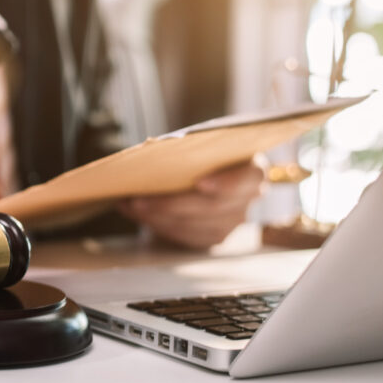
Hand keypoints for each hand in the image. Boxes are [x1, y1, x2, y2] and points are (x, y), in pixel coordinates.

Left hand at [118, 161, 264, 248]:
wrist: (207, 173)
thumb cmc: (203, 154)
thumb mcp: (202, 146)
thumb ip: (188, 149)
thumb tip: (153, 148)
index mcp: (252, 170)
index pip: (246, 178)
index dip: (226, 182)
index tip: (199, 183)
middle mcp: (249, 198)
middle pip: (212, 207)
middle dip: (170, 204)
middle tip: (137, 199)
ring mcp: (234, 221)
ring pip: (195, 225)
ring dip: (157, 217)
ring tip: (129, 205)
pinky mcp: (215, 236)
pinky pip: (185, 236)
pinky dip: (157, 224)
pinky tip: (135, 213)